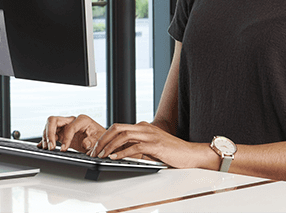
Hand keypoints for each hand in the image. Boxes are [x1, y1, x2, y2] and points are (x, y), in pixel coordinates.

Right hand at [38, 114, 105, 152]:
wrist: (101, 141)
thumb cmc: (101, 139)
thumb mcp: (99, 140)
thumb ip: (92, 141)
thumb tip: (84, 143)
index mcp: (82, 120)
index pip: (69, 127)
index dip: (66, 138)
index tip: (64, 149)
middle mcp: (72, 121)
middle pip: (54, 120)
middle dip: (49, 133)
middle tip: (50, 147)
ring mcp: (65, 126)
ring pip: (50, 127)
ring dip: (46, 137)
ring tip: (47, 149)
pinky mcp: (62, 133)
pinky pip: (51, 134)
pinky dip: (45, 139)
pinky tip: (41, 145)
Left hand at [89, 121, 207, 168]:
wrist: (190, 153)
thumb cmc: (171, 151)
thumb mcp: (150, 146)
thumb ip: (136, 145)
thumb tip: (119, 152)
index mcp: (142, 126)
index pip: (118, 127)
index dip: (105, 136)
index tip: (97, 147)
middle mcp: (145, 128)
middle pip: (117, 128)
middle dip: (103, 140)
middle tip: (95, 151)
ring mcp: (150, 135)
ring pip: (123, 135)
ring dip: (109, 146)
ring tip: (102, 155)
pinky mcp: (155, 145)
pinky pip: (134, 147)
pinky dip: (122, 153)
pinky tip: (115, 158)